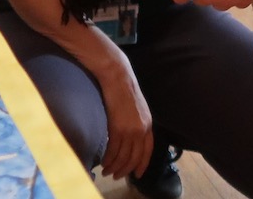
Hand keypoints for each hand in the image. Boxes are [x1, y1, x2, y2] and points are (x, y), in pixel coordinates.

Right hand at [96, 61, 152, 179]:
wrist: (117, 76)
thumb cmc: (124, 89)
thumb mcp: (136, 109)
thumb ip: (137, 124)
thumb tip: (130, 139)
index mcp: (148, 124)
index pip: (148, 151)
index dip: (142, 164)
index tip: (137, 174)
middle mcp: (142, 129)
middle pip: (135, 157)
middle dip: (126, 170)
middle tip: (116, 176)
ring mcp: (130, 129)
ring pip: (123, 156)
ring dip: (115, 167)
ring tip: (107, 172)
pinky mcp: (117, 127)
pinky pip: (113, 150)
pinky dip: (108, 159)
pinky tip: (104, 162)